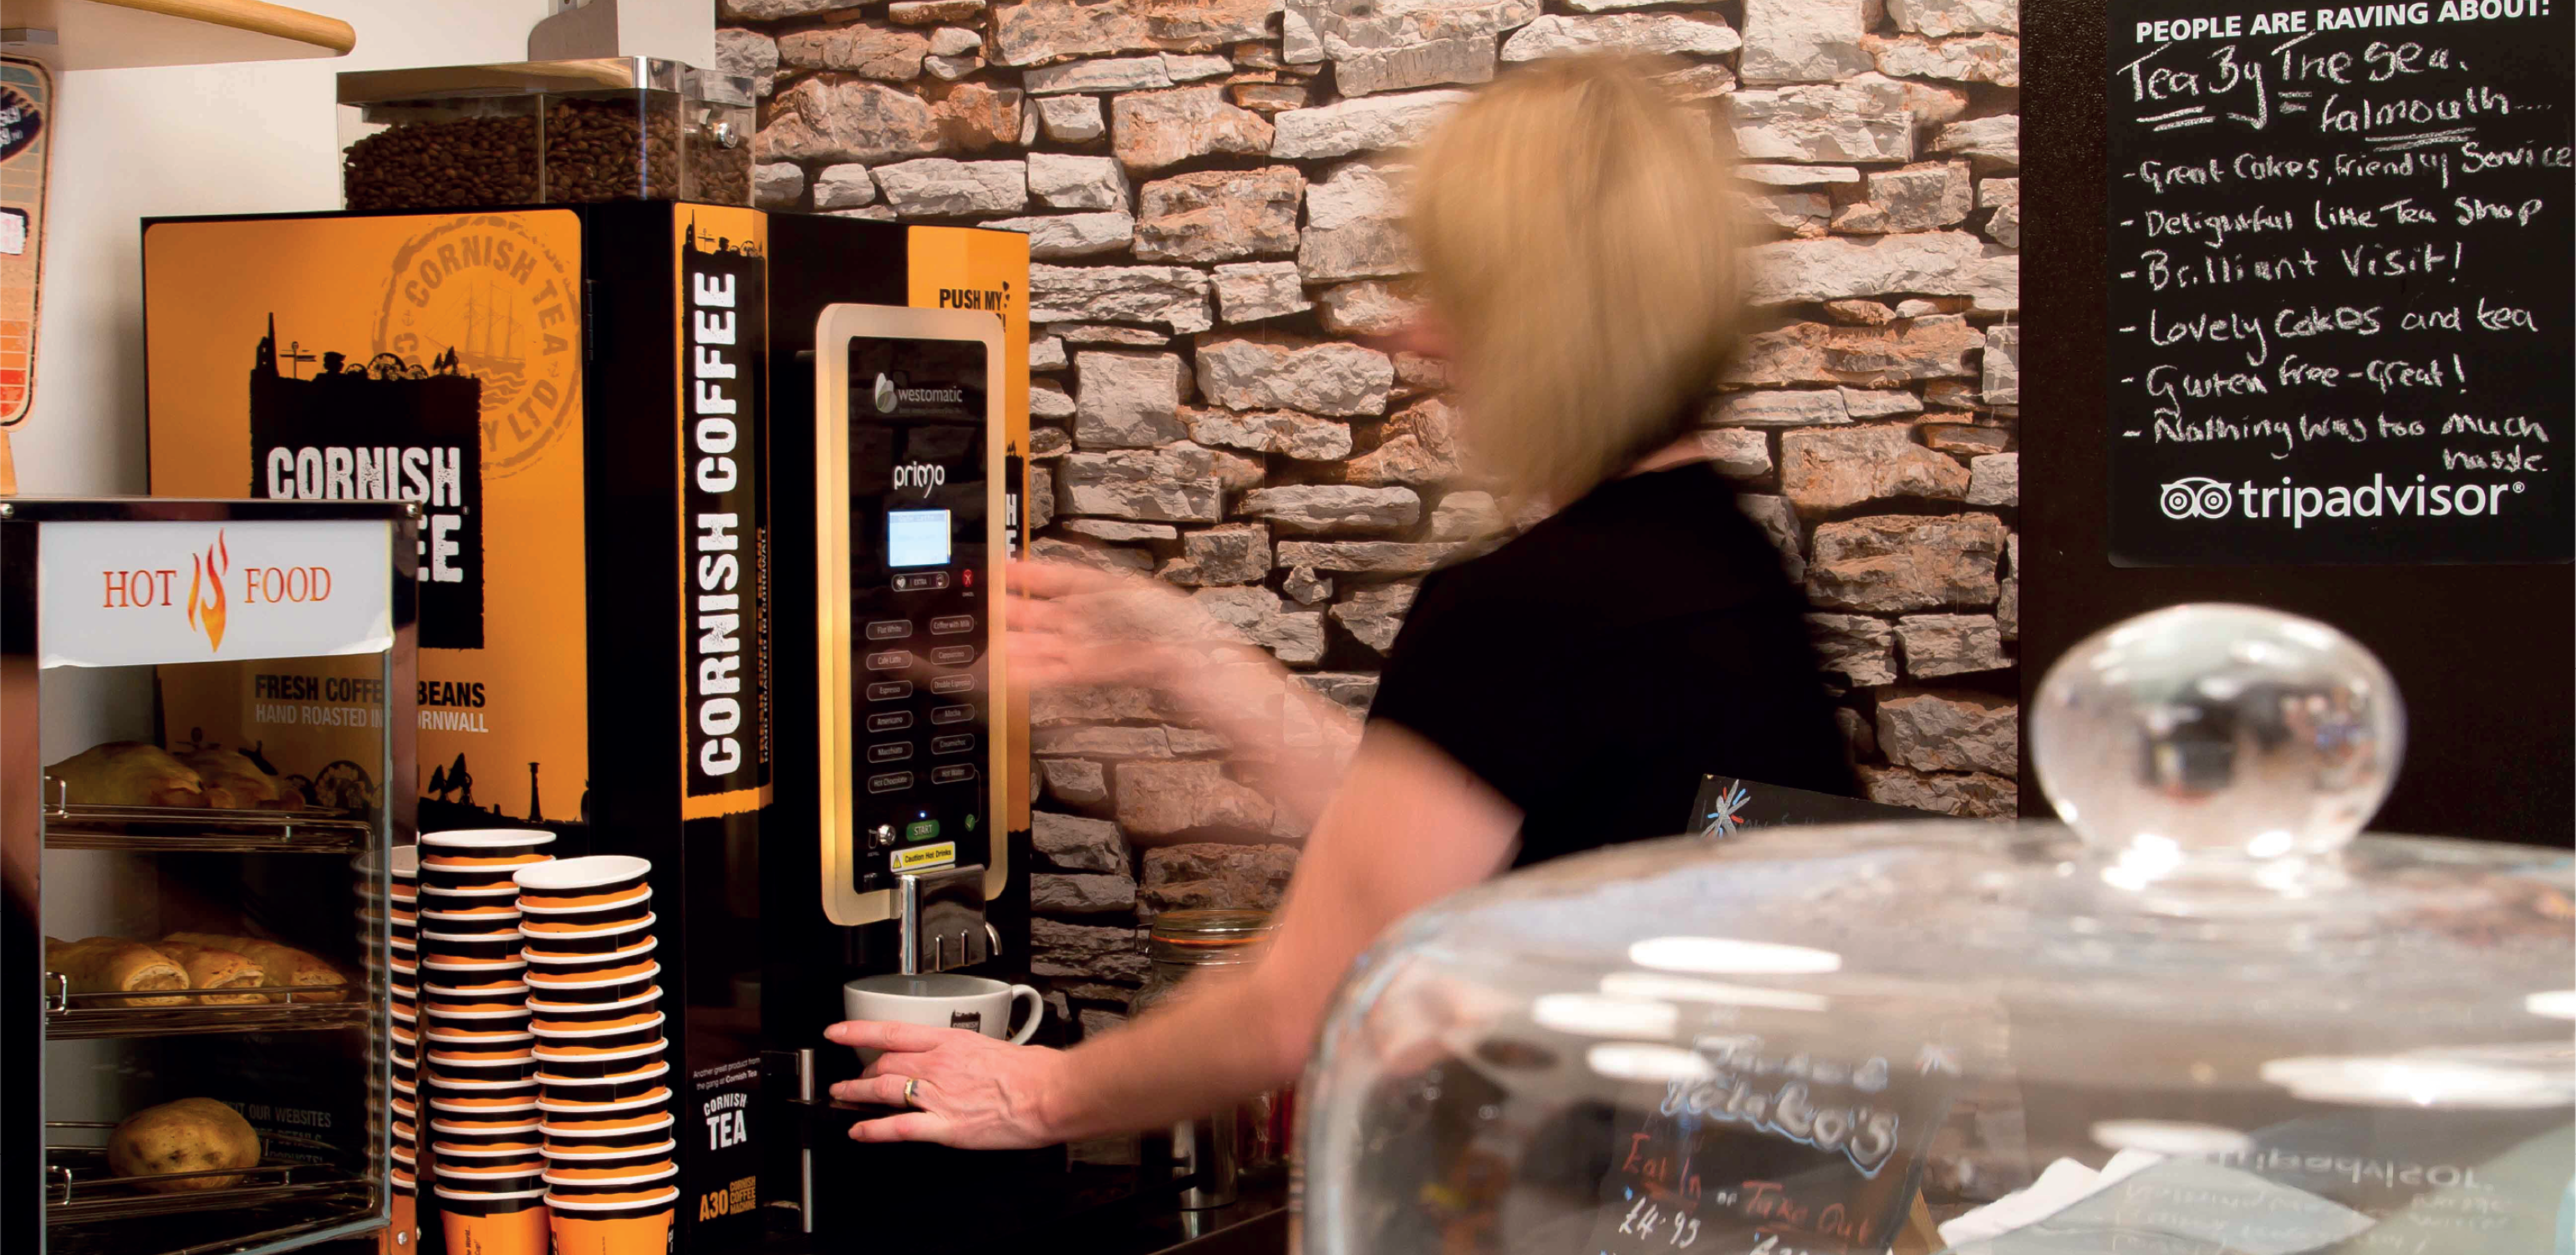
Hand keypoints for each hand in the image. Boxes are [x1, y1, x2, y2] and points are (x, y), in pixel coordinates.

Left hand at [823, 1020, 1066, 1148]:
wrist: (1050, 1093)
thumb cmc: (1032, 1072)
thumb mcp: (994, 1046)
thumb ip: (968, 1052)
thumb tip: (964, 1057)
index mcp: (950, 1041)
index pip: (892, 1032)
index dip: (858, 1032)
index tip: (837, 1032)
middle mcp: (938, 1065)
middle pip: (884, 1064)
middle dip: (861, 1072)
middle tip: (851, 1079)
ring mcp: (938, 1096)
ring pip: (882, 1091)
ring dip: (855, 1094)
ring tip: (841, 1098)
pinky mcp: (945, 1127)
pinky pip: (899, 1128)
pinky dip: (873, 1130)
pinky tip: (859, 1132)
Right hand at [1005, 559, 1240, 691]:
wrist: (1213, 674)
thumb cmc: (1189, 628)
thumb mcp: (1140, 593)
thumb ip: (1095, 581)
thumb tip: (1065, 554)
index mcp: (1115, 589)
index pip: (1064, 576)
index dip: (1032, 572)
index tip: (1003, 569)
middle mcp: (1106, 618)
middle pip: (1051, 613)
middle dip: (1017, 612)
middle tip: (983, 612)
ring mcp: (1103, 647)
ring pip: (1050, 645)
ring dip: (1018, 647)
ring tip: (986, 652)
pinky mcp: (1105, 675)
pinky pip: (1062, 671)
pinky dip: (1036, 672)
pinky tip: (1013, 674)